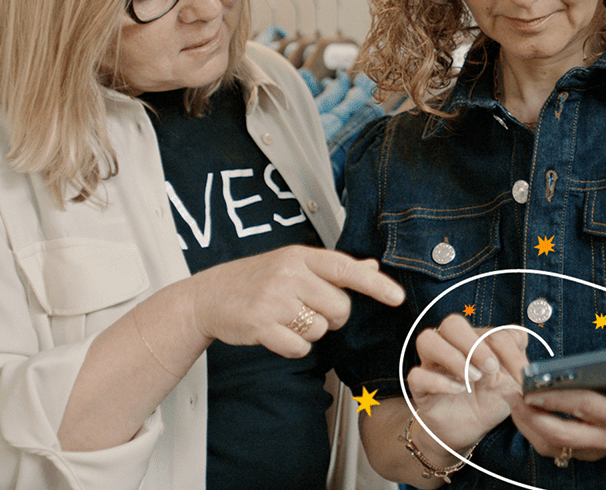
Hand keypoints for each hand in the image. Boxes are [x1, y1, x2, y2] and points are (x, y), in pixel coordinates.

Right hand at [188, 245, 403, 357]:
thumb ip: (333, 267)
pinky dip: (293, 347)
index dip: (375, 284)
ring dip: (310, 331)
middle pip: (340, 308)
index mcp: (301, 256)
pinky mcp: (261, 325)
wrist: (208, 296)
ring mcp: (274, 300)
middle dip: (331, 316)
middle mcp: (289, 275)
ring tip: (286, 318)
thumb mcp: (293, 263)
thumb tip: (372, 265)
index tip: (396, 297)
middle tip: (307, 309)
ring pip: (321, 329)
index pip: (346, 269)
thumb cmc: (255, 279)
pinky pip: (300, 348)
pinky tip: (276, 333)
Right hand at [405, 314, 527, 452]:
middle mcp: (451, 346)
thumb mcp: (510, 380)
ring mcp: (432, 364)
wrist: (470, 431)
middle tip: (491, 368)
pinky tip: (458, 390)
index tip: (520, 372)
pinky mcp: (420, 387)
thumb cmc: (490, 399)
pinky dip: (438, 381)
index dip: (508, 348)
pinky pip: (416, 375)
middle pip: (452, 324)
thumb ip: (517, 359)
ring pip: (427, 340)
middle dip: (474, 343)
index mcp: (475, 340)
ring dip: (452, 356)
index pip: (489, 329)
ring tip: (473, 378)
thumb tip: (520, 340)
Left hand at [511, 358, 605, 462]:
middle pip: (561, 435)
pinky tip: (524, 411)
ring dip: (528, 425)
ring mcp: (595, 450)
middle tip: (513, 394)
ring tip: (513, 400)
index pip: (584, 407)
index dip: (556, 398)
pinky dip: (534, 431)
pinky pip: (553, 448)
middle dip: (532, 416)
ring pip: (553, 446)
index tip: (532, 387)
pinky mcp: (585, 452)